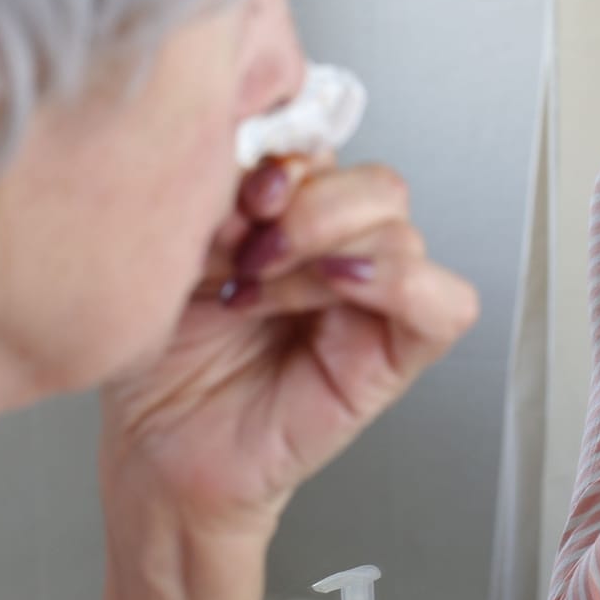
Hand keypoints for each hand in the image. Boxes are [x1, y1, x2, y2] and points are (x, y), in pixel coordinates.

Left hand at [96, 154, 478, 538]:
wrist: (153, 448)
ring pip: (400, 232)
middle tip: (246, 248)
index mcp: (297, 213)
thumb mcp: (179, 247)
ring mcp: (373, 304)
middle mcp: (342, 253)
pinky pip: (447, 304)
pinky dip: (400, 284)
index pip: (334, 152)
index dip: (290, 158)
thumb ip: (226, 192)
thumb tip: (256, 154)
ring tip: (256, 291)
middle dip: (308, 205)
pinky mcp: (394, 358)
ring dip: (324, 253)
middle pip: (378, 184)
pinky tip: (335, 291)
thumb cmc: (160, 355)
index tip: (237, 189)